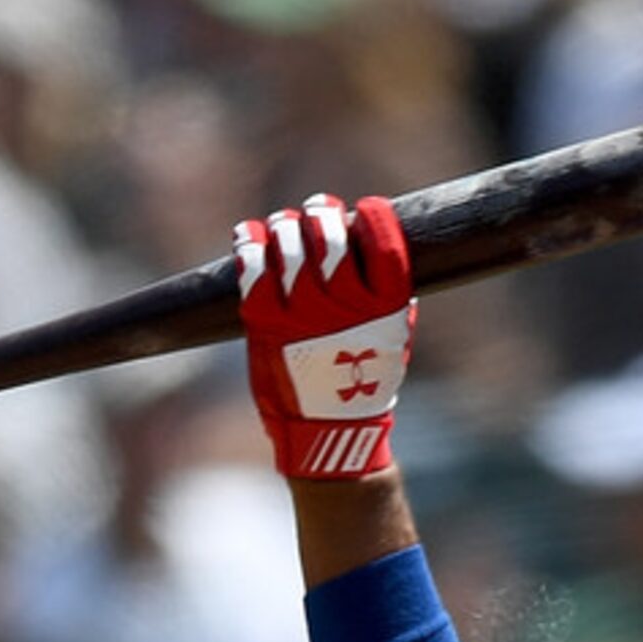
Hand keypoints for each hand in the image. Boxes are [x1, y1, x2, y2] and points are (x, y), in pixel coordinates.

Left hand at [234, 194, 415, 479]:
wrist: (328, 432)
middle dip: (322, 215)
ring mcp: (302, 313)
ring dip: (285, 226)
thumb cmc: (363, 382)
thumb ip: (389, 298)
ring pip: (289, 244)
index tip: (366, 209)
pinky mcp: (264, 322)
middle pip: (330, 237)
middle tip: (318, 212)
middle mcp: (344, 307)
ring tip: (285, 226)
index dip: (374, 216)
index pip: (384, 243)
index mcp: (384, 308)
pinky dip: (250, 243)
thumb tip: (375, 249)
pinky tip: (251, 235)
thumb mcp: (393, 340)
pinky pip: (253, 267)